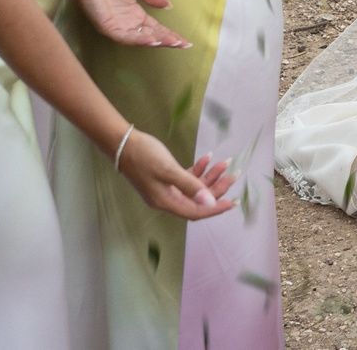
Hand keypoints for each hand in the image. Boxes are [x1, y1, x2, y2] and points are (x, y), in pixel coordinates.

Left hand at [66, 0, 188, 49]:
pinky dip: (139, 40)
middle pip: (152, 36)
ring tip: (171, 42)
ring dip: (157, 41)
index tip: (185, 40)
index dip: (170, 33)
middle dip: (168, 40)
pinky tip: (152, 40)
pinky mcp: (108, 27)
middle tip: (184, 44)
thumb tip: (169, 6)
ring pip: (140, 39)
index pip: (156, 28)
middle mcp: (129, 24)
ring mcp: (119, 27)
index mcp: (135, 14)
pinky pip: (125, 37)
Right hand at [118, 129, 236, 220]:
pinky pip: (186, 178)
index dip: (214, 208)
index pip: (195, 212)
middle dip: (216, 188)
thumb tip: (209, 202)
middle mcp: (167, 199)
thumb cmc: (144, 156)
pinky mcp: (166, 178)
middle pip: (197, 200)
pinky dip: (198, 169)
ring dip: (210, 176)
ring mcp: (166, 188)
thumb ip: (190, 186)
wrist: (123, 143)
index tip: (232, 203)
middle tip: (233, 174)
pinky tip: (208, 158)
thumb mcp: (169, 170)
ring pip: (194, 187)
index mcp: (166, 202)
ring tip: (225, 162)